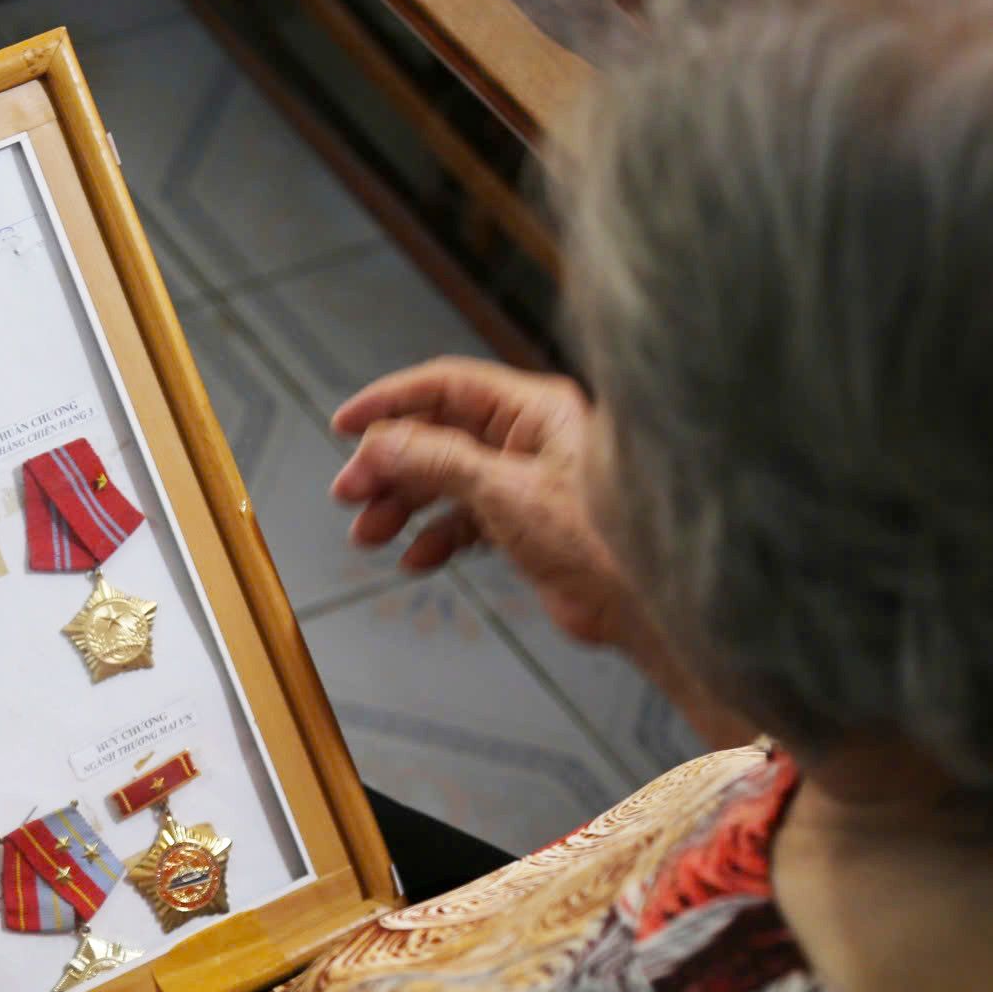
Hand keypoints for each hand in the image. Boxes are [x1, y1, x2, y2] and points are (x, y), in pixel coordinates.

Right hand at [331, 357, 645, 651]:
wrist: (646, 604)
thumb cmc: (602, 538)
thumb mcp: (504, 490)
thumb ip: (435, 461)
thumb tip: (379, 443)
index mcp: (533, 410)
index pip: (445, 387)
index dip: (390, 403)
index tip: (346, 426)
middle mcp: (529, 439)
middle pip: (437, 436)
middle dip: (389, 466)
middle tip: (350, 495)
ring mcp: (525, 482)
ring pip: (445, 481)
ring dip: (404, 506)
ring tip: (370, 535)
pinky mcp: (526, 524)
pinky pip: (465, 520)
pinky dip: (436, 537)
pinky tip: (416, 558)